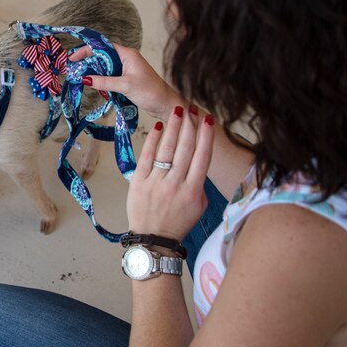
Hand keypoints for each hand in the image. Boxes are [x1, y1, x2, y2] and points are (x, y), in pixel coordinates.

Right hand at [71, 44, 182, 119]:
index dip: (86, 50)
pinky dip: (100, 79)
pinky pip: (109, 76)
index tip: (72, 58)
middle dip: (87, 62)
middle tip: (72, 70)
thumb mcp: (125, 86)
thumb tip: (84, 79)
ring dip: (93, 72)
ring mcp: (126, 69)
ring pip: (104, 67)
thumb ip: (104, 82)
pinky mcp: (126, 78)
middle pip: (101, 56)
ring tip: (79, 78)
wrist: (166, 104)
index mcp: (127, 54)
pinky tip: (93, 85)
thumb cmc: (151, 92)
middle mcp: (126, 58)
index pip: (102, 46)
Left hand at [127, 105, 213, 241]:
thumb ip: (199, 183)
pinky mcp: (139, 182)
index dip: (205, 136)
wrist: (152, 239)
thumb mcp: (198, 206)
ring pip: (167, 149)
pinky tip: (158, 126)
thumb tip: (196, 160)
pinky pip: (147, 156)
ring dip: (173, 127)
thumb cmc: (178, 222)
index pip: (202, 157)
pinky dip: (153, 140)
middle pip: (185, 149)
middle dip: (190, 126)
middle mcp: (175, 184)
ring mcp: (156, 182)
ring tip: (177, 111)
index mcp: (193, 190)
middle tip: (192, 108)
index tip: (207, 120)